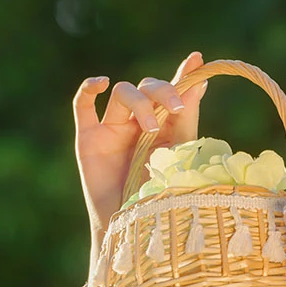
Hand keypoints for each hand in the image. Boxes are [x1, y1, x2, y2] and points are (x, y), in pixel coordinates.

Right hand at [72, 51, 209, 236]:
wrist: (131, 227)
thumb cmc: (158, 195)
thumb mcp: (177, 154)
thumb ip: (187, 119)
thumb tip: (202, 81)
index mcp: (164, 125)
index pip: (173, 91)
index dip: (184, 75)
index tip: (197, 59)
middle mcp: (138, 121)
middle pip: (147, 87)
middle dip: (163, 91)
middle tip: (175, 107)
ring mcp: (112, 127)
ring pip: (123, 92)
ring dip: (138, 102)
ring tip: (150, 127)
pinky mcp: (88, 138)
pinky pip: (83, 105)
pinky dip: (89, 88)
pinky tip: (101, 83)